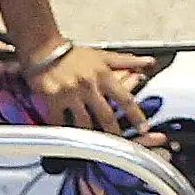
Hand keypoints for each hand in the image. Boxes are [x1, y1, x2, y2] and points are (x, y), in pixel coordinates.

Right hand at [27, 39, 148, 137]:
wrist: (44, 50)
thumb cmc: (74, 55)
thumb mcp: (104, 56)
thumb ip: (128, 62)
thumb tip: (150, 63)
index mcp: (104, 76)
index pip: (125, 99)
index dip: (136, 115)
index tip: (144, 128)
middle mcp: (89, 86)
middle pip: (106, 115)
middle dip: (115, 132)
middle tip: (121, 144)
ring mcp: (70, 93)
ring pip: (84, 121)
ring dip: (90, 133)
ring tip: (95, 143)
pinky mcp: (52, 99)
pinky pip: (60, 120)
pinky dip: (64, 128)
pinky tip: (68, 136)